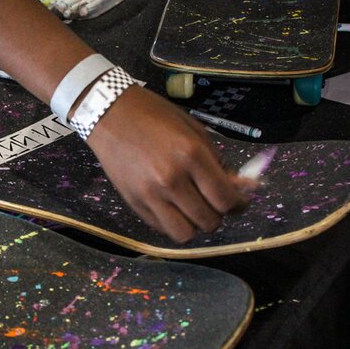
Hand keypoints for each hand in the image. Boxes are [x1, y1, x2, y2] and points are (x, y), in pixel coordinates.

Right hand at [86, 86, 255, 243]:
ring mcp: (149, 195)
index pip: (225, 199)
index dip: (240, 205)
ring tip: (193, 210)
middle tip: (215, 203)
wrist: (108, 114)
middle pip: (208, 221)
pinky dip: (173, 222)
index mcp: (190, 155)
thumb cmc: (154, 115)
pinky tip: (174, 207)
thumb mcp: (193, 131)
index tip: (240, 202)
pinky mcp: (133, 203)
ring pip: (184, 234)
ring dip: (195, 225)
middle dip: (219, 215)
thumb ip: (216, 161)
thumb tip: (240, 187)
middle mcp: (171, 180)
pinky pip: (161, 228)